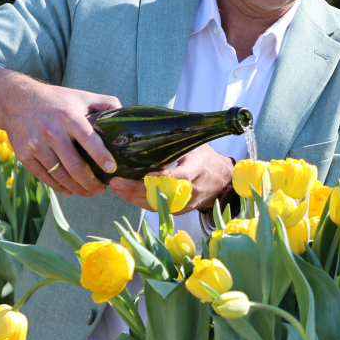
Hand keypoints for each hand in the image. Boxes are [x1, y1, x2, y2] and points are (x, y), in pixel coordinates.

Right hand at [0, 68, 118, 198]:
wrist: (15, 100)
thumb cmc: (54, 99)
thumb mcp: (79, 95)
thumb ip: (104, 103)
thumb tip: (124, 112)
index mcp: (68, 116)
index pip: (89, 139)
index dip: (101, 156)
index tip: (112, 169)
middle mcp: (52, 132)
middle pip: (75, 165)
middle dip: (91, 182)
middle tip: (102, 189)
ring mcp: (36, 145)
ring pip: (60, 175)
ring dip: (77, 188)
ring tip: (89, 192)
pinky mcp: (24, 155)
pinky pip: (44, 177)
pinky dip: (58, 187)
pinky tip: (69, 191)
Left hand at [108, 144, 233, 213]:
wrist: (223, 180)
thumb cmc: (205, 158)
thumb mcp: (194, 146)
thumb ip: (175, 143)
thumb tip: (147, 129)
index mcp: (196, 169)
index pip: (176, 177)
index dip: (158, 179)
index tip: (140, 175)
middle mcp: (191, 189)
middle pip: (161, 194)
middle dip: (136, 190)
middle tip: (116, 183)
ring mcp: (186, 203)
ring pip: (157, 205)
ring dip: (134, 198)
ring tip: (116, 188)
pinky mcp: (181, 210)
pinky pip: (158, 208)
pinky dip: (141, 201)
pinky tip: (126, 194)